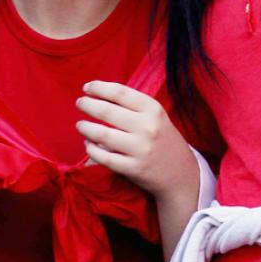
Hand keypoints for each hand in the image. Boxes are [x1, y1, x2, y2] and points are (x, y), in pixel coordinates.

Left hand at [76, 81, 196, 199]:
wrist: (181, 173)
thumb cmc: (164, 139)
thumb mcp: (156, 116)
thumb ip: (133, 106)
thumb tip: (100, 95)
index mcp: (153, 109)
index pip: (120, 93)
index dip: (99, 88)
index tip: (87, 87)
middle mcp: (147, 127)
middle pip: (108, 112)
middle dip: (88, 105)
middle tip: (79, 103)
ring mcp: (140, 149)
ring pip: (102, 135)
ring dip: (86, 128)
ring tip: (80, 125)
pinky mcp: (133, 169)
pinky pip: (104, 158)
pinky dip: (91, 150)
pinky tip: (88, 144)